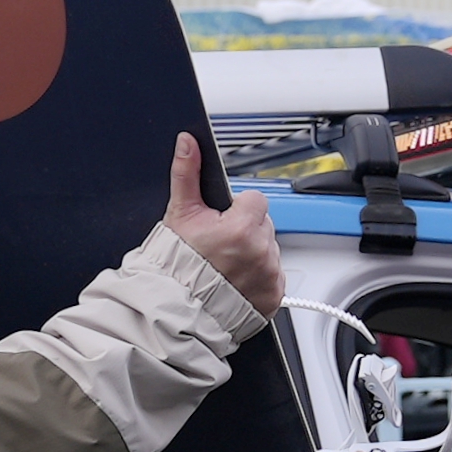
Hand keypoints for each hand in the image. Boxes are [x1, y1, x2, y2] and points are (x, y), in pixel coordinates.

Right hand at [158, 133, 283, 316]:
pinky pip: (273, 276)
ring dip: (254, 253)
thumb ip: (188, 174)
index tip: (223, 223)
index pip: (256, 200)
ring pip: (270, 249)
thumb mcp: (180, 214)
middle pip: (263, 224)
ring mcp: (270, 274)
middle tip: (221, 246)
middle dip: (246, 230)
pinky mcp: (274, 294)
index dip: (237, 209)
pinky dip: (260, 277)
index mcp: (243, 226)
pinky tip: (237, 281)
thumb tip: (188, 142)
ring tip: (227, 266)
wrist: (179, 309)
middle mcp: (262, 250)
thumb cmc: (177, 264)